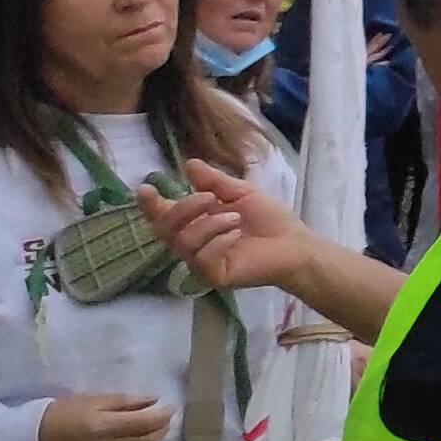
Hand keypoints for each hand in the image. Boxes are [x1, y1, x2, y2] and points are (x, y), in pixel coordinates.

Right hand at [36, 391, 175, 440]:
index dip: (162, 415)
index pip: (144, 423)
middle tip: (165, 419)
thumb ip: (124, 402)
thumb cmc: (60, 413)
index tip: (171, 407)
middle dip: (160, 429)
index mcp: (101, 426)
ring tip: (154, 432)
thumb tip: (153, 400)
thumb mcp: (91, 400)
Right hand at [141, 152, 313, 292]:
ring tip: (235, 218)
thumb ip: (213, 182)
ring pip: (182, 242)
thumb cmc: (269, 219)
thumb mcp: (240, 193)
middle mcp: (192, 243)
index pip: (163, 216)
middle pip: (164, 228)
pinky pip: (201, 258)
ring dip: (209, 224)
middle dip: (183, 208)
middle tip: (210, 198)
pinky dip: (219, 241)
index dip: (150, 205)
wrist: (294, 243)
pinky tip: (236, 236)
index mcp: (195, 222)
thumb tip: (189, 164)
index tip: (145, 189)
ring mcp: (200, 262)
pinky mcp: (212, 277)